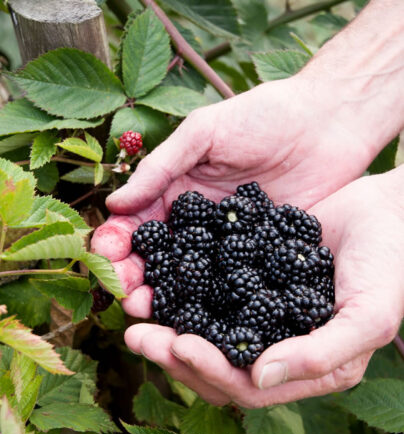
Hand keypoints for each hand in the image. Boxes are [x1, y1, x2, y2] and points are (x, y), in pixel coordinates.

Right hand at [92, 75, 374, 315]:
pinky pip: (230, 285)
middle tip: (125, 295)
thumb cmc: (263, 116)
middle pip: (157, 258)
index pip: (135, 223)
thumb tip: (114, 204)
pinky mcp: (260, 260)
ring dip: (164, 297)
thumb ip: (160, 168)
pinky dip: (210, 302)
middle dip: (134, 277)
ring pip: (188, 279)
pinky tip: (196, 317)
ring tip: (147, 310)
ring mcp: (227, 246)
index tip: (105, 257)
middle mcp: (196, 226)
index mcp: (175, 193)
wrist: (329, 122)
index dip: (116, 241)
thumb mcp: (203, 132)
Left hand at [120, 167, 403, 406]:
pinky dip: (181, 292)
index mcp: (304, 367)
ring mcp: (258, 314)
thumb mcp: (368, 315)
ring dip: (168, 325)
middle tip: (136, 333)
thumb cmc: (389, 265)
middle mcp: (276, 346)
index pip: (246, 386)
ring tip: (136, 310)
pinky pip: (208, 293)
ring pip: (204, 332)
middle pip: (215, 364)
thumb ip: (322, 355)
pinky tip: (156, 281)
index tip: (177, 345)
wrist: (386, 212)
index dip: (208, 371)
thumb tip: (261, 376)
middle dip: (174, 353)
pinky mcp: (247, 281)